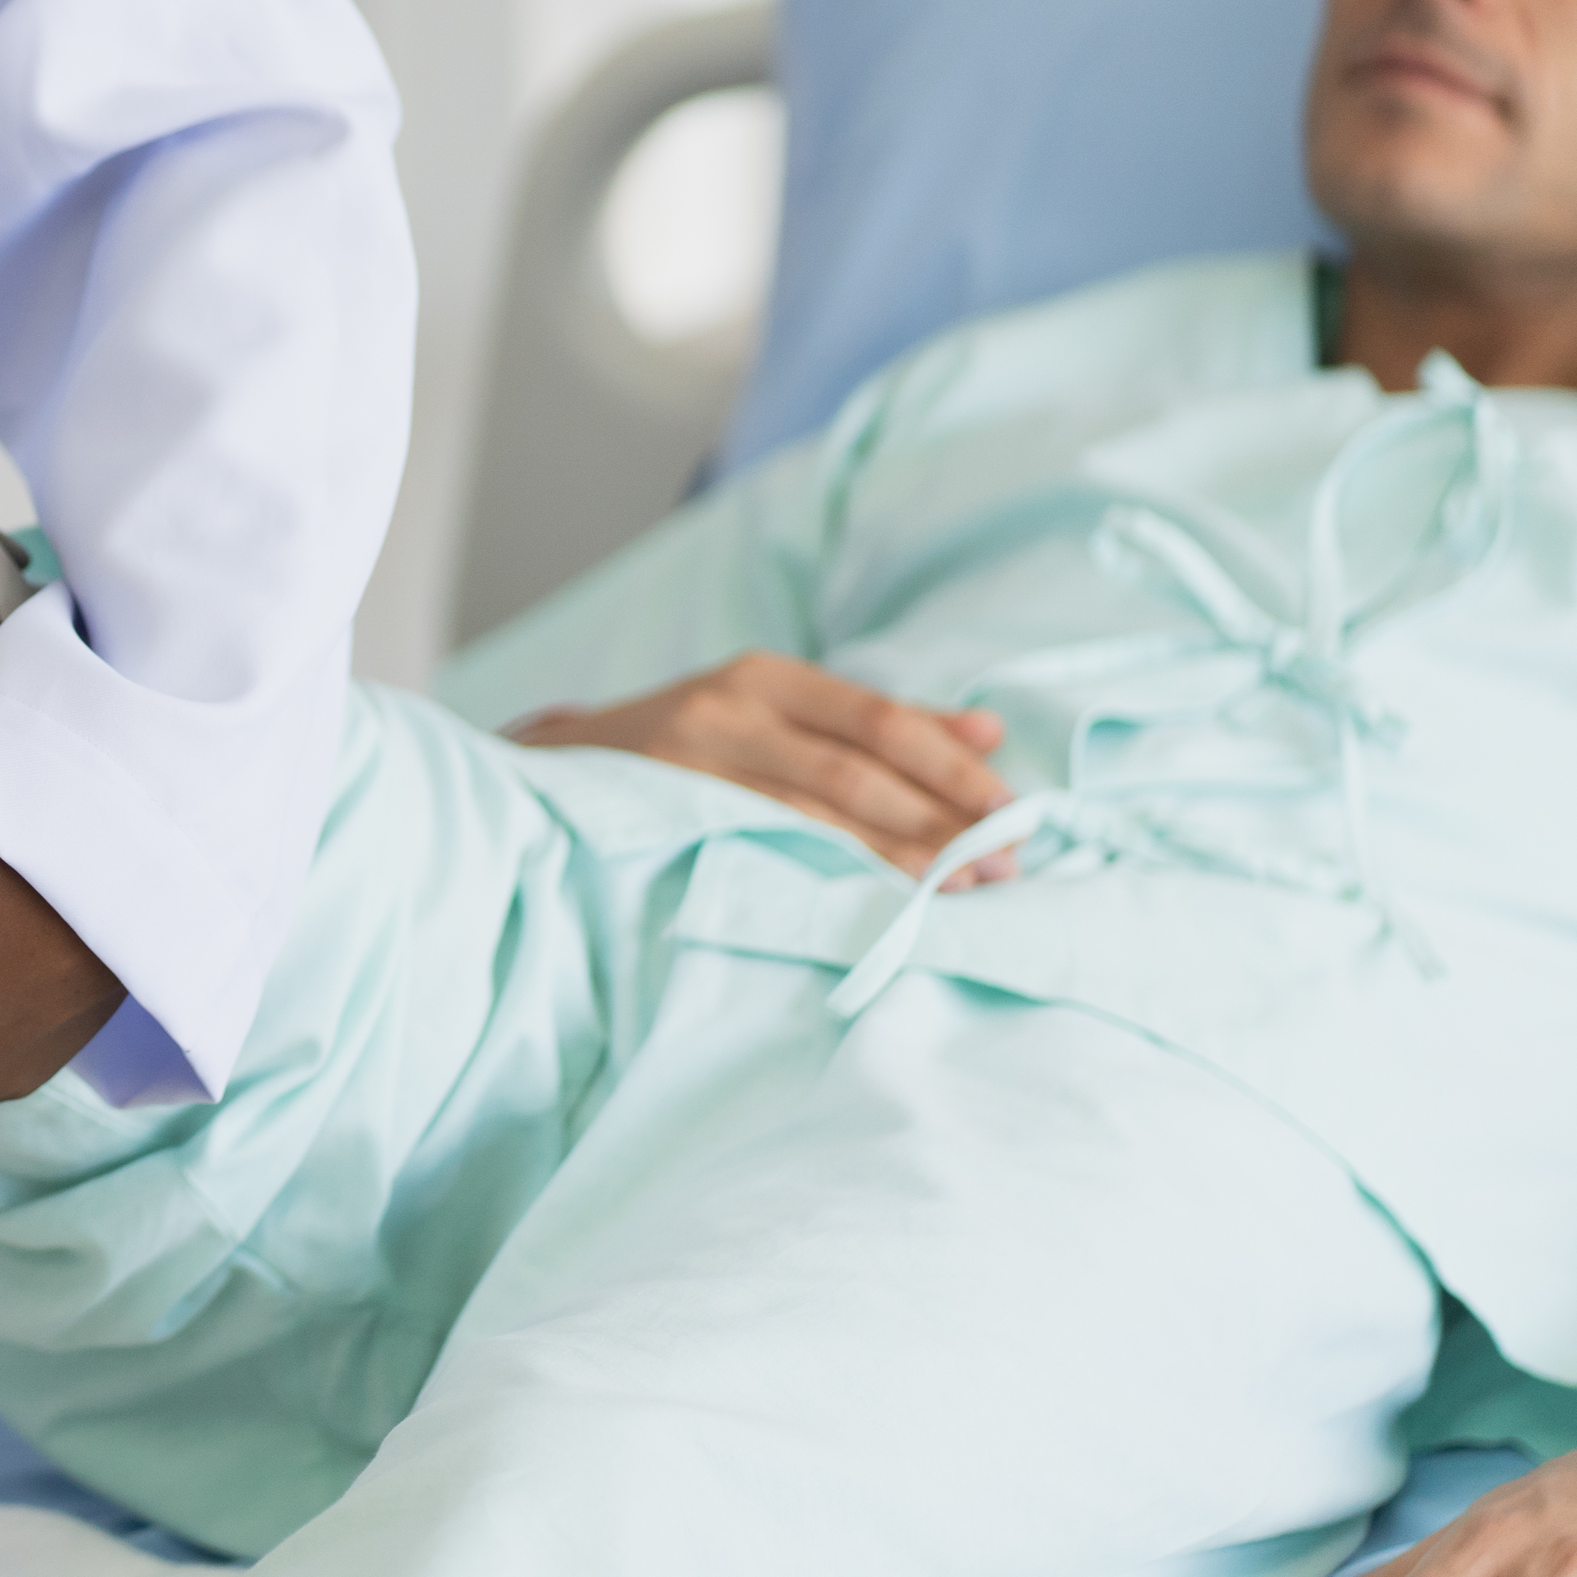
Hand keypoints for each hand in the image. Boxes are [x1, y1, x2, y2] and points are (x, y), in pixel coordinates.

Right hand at [505, 649, 1016, 886]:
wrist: (565, 767)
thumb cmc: (695, 739)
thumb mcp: (775, 707)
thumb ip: (880, 720)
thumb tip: (990, 734)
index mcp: (765, 676)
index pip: (878, 719)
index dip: (949, 765)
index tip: (1011, 807)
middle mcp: (727, 713)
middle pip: (856, 773)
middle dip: (940, 820)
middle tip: (1005, 862)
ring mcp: (695, 772)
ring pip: (817, 819)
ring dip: (901, 858)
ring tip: (963, 888)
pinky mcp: (676, 822)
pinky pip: (772, 852)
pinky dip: (837, 876)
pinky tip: (884, 899)